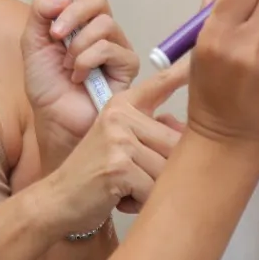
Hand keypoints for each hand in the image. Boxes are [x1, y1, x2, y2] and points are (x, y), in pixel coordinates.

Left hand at [22, 0, 140, 160]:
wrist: (54, 119)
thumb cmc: (47, 86)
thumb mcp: (33, 45)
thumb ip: (40, 14)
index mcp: (81, 20)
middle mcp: (103, 30)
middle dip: (72, 14)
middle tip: (55, 36)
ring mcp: (117, 46)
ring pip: (104, 23)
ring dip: (77, 45)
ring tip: (67, 66)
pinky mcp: (127, 66)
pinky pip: (108, 47)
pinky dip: (86, 60)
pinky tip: (79, 77)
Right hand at [36, 62, 188, 234]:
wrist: (57, 200)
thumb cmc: (94, 178)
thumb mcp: (122, 148)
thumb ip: (154, 135)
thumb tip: (187, 133)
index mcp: (123, 106)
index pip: (158, 84)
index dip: (182, 71)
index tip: (202, 56)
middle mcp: (120, 115)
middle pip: (175, 144)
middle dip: (162, 174)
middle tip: (134, 181)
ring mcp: (119, 138)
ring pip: (167, 170)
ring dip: (152, 191)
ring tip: (126, 190)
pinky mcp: (119, 165)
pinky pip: (155, 190)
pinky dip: (142, 203)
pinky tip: (120, 199)